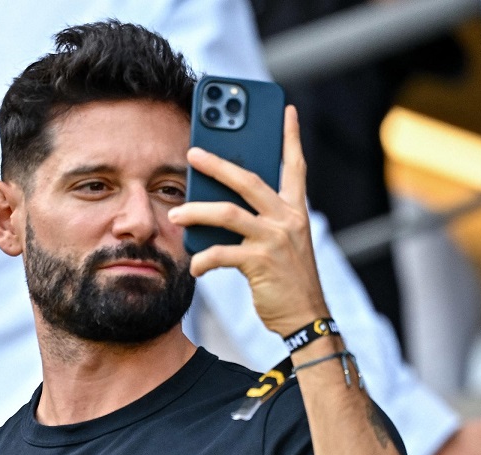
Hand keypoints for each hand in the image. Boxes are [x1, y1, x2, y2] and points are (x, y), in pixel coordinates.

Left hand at [167, 105, 327, 335]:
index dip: (290, 138)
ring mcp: (276, 239)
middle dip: (218, 164)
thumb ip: (257, 221)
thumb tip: (216, 207)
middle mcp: (288, 219)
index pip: (295, 166)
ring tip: (176, 213)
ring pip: (227, 213)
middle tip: (193, 153)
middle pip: (249, 181)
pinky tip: (194, 267)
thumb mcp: (278, 244)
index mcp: (295, 211)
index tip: (286, 110)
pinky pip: (221, 253)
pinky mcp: (261, 262)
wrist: (304, 317)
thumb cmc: (286, 279)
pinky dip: (203, 259)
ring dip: (196, 211)